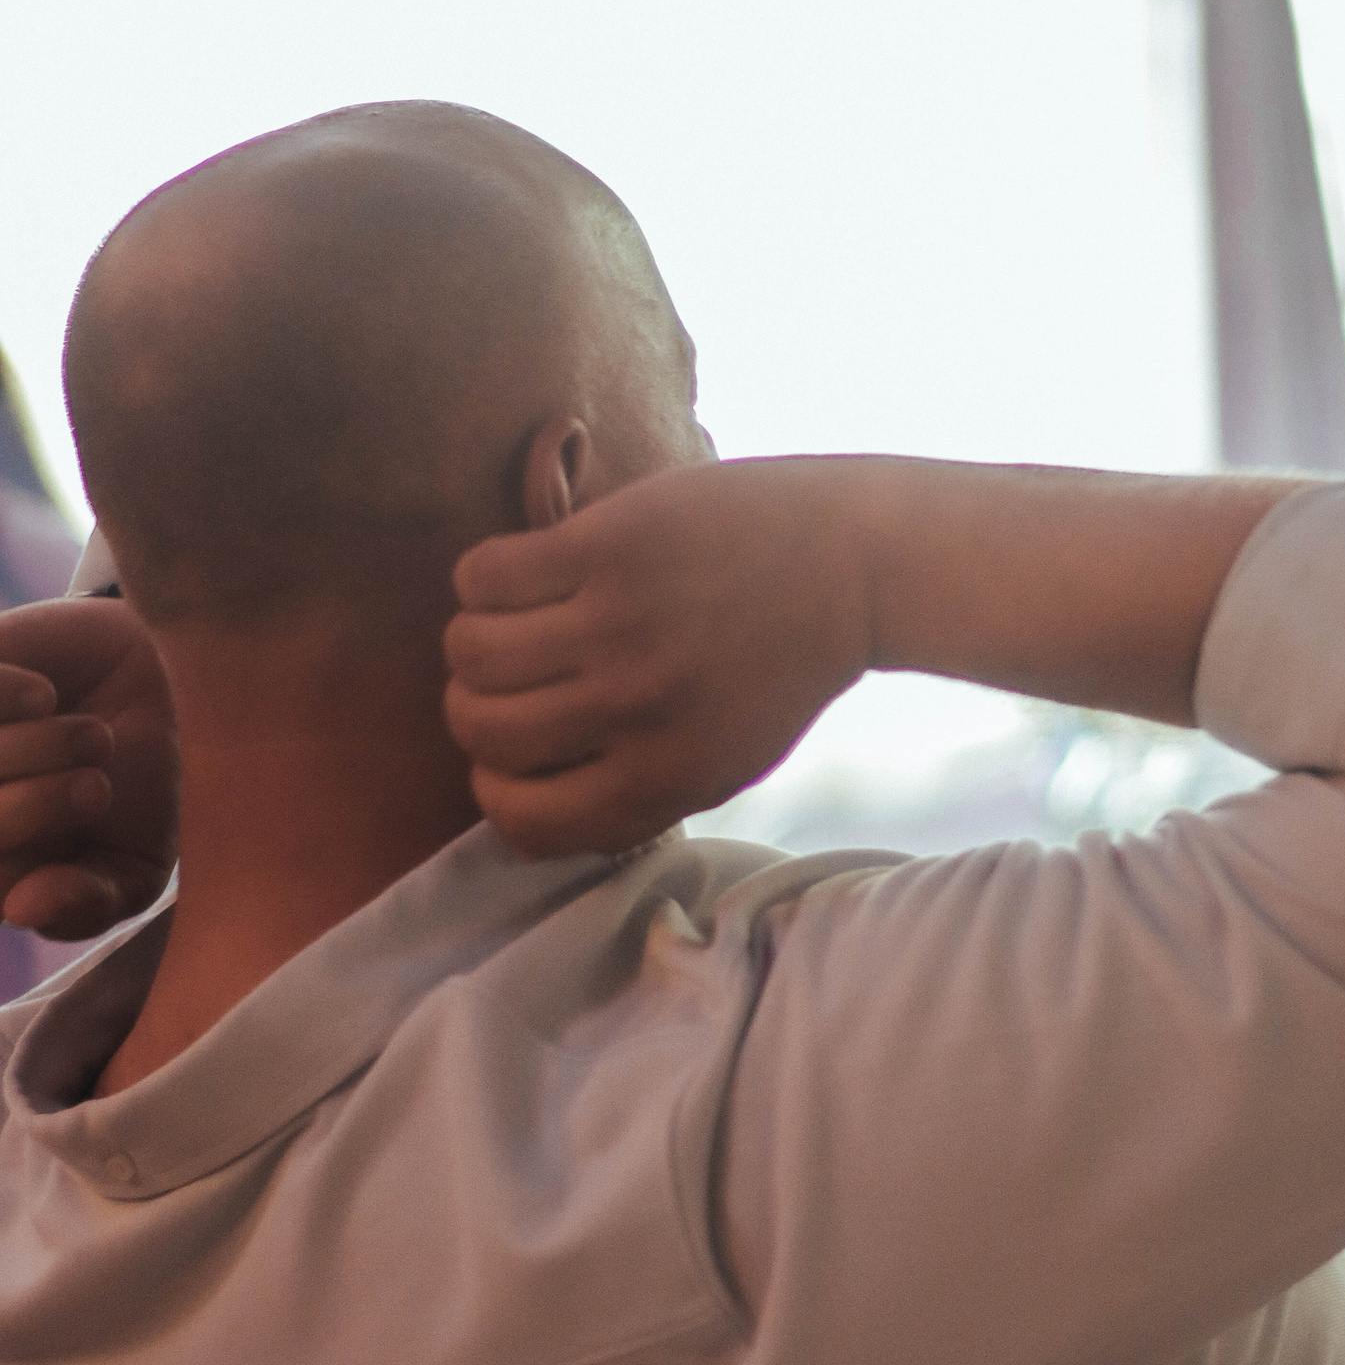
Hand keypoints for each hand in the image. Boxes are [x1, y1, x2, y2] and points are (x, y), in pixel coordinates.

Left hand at [0, 600, 179, 938]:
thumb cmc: (134, 791)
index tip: (93, 841)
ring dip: (39, 748)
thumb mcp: (136, 871)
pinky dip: (18, 694)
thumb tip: (20, 909)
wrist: (155, 696)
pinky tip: (44, 694)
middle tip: (97, 789)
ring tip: (90, 737)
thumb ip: (86, 908)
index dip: (31, 869)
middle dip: (40, 808)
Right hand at [444, 458, 873, 856]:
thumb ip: (632, 797)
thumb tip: (523, 810)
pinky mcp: (606, 545)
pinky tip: (526, 573)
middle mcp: (633, 709)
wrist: (856, 561)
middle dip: (478, 709)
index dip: (498, 788)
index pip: (519, 819)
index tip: (516, 755)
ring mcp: (616, 623)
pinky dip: (485, 578)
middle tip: (513, 679)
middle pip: (481, 729)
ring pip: (469, 651)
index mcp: (663, 778)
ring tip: (516, 623)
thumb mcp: (723, 764)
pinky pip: (484, 574)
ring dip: (476, 640)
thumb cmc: (782, 667)